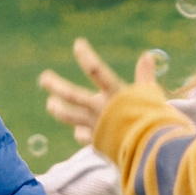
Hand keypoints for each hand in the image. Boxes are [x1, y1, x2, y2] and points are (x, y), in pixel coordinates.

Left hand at [39, 38, 161, 138]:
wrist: (149, 150)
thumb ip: (145, 76)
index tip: (78, 44)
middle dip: (56, 85)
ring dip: (58, 109)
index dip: (86, 57)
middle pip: (72, 95)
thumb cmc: (152, 120)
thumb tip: (147, 56)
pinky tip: (78, 131)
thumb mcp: (150, 95)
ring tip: (50, 103)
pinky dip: (80, 133)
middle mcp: (100, 109)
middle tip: (43, 78)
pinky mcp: (96, 142)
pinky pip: (83, 136)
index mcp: (114, 94)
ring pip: (70, 116)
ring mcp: (95, 126)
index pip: (96, 71)